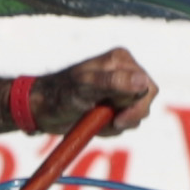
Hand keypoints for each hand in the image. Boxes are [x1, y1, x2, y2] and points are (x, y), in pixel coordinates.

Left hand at [29, 49, 159, 135]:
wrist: (42, 110)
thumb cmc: (60, 94)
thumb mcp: (85, 88)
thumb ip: (114, 83)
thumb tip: (143, 81)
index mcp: (120, 60)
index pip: (148, 87)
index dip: (136, 106)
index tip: (117, 118)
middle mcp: (123, 72)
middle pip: (145, 101)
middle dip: (128, 116)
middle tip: (108, 122)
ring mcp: (119, 89)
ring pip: (137, 114)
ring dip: (117, 124)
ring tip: (95, 120)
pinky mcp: (113, 105)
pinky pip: (126, 123)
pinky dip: (111, 129)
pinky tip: (95, 123)